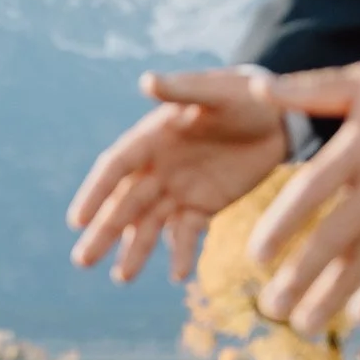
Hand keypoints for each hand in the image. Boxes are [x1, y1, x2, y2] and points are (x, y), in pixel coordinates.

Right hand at [68, 69, 289, 282]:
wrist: (282, 116)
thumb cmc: (247, 95)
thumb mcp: (218, 91)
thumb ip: (183, 91)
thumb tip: (146, 81)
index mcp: (153, 137)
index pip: (116, 168)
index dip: (96, 193)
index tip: (77, 221)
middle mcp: (158, 167)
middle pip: (124, 204)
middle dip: (104, 232)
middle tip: (83, 261)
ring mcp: (179, 189)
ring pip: (149, 224)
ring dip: (134, 250)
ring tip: (122, 278)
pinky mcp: (203, 206)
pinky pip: (187, 233)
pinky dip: (182, 253)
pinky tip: (179, 275)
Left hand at [249, 61, 359, 330]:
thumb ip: (309, 89)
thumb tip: (257, 87)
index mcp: (359, 146)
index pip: (310, 192)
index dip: (280, 226)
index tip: (255, 257)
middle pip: (334, 237)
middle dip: (300, 277)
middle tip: (271, 308)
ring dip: (335, 295)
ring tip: (306, 324)